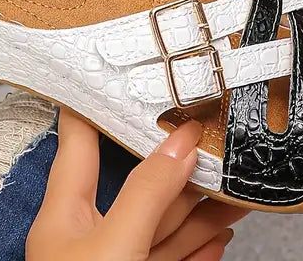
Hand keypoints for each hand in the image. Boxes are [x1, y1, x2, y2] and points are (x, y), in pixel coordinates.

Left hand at [27, 108, 247, 260]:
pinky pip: (172, 257)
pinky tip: (222, 237)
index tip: (119, 61)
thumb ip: (148, 191)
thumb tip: (180, 139)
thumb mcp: (114, 247)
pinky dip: (200, 247)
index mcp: (66, 209)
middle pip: (137, 178)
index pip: (77, 132)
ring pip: (164, 220)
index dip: (95, 93)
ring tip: (237, 182)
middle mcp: (89, 231)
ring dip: (201, 203)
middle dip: (178, 157)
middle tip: (212, 130)